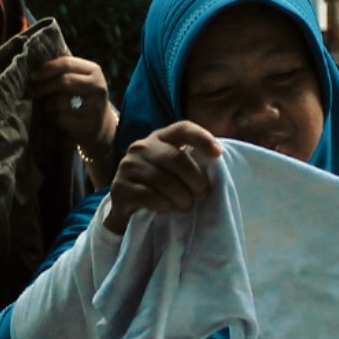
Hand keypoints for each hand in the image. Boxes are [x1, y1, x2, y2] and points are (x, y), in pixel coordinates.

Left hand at [30, 53, 116, 154]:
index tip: (32, 74)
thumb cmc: (82, 97)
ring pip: (59, 102)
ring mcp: (94, 107)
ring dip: (48, 104)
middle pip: (63, 81)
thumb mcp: (79, 79)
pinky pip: (60, 118)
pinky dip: (53, 118)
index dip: (46, 68)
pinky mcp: (87, 125)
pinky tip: (57, 118)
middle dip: (43, 86)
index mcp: (94, 71)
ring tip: (49, 106)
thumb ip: (63, 70)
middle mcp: (97, 87)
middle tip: (31, 91)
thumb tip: (34, 66)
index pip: (66, 63)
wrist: (100, 125)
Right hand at [105, 122, 220, 231]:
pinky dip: (165, 205)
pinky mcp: (120, 187)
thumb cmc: (160, 185)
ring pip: (162, 180)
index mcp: (160, 138)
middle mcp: (141, 147)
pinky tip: (168, 209)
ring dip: (181, 197)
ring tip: (186, 206)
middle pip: (175, 158)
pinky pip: (149, 196)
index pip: (182, 129)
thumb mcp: (174, 169)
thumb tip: (218, 165)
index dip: (202, 138)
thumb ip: (191, 162)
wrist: (128, 205)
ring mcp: (128, 166)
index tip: (218, 154)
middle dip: (195, 179)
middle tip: (203, 195)